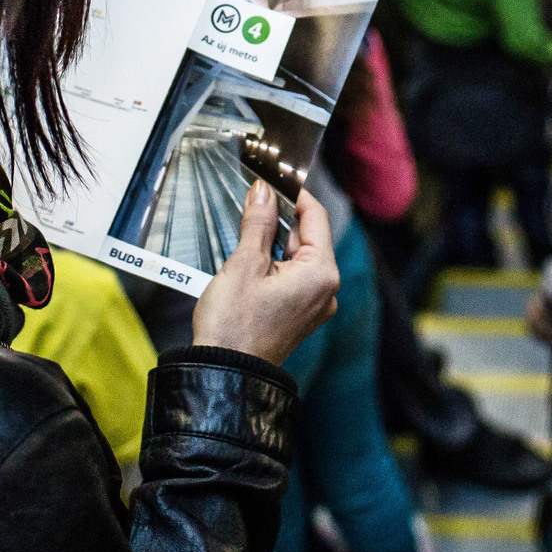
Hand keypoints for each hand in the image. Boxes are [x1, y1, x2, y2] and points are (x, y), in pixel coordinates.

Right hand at [190, 181, 338, 367]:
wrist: (225, 373)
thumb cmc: (233, 324)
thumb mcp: (244, 264)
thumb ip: (259, 223)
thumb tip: (264, 191)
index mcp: (321, 273)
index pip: (316, 217)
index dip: (294, 194)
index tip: (273, 178)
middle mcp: (326, 290)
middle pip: (308, 237)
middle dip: (281, 219)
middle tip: (252, 202)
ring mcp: (315, 305)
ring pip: (299, 258)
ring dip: (274, 243)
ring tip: (246, 235)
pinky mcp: (300, 315)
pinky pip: (293, 278)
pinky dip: (275, 264)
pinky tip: (250, 262)